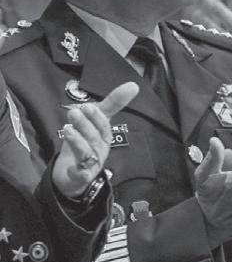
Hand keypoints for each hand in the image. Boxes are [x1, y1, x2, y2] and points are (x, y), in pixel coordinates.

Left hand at [52, 82, 139, 198]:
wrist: (74, 175)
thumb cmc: (87, 144)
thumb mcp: (95, 122)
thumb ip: (110, 104)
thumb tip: (132, 85)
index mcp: (103, 135)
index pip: (103, 124)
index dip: (97, 116)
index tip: (88, 106)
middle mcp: (99, 148)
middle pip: (94, 136)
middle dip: (85, 124)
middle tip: (75, 112)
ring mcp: (91, 163)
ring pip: (86, 152)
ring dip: (77, 141)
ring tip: (67, 129)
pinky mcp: (81, 176)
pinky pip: (81, 174)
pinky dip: (78, 171)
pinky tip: (72, 166)